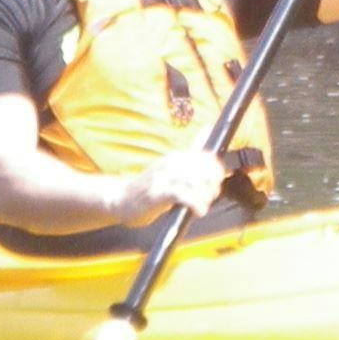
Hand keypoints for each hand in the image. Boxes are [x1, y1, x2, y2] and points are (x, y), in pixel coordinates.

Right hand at [112, 148, 232, 224]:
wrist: (121, 199)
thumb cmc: (150, 186)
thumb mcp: (172, 167)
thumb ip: (192, 151)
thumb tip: (208, 128)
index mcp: (176, 157)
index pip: (207, 157)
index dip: (217, 172)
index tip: (216, 184)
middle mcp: (170, 164)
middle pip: (204, 170)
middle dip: (213, 186)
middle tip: (208, 198)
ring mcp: (162, 178)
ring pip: (195, 182)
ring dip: (205, 196)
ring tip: (202, 205)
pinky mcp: (156, 193)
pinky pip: (181, 194)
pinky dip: (195, 203)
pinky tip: (198, 211)